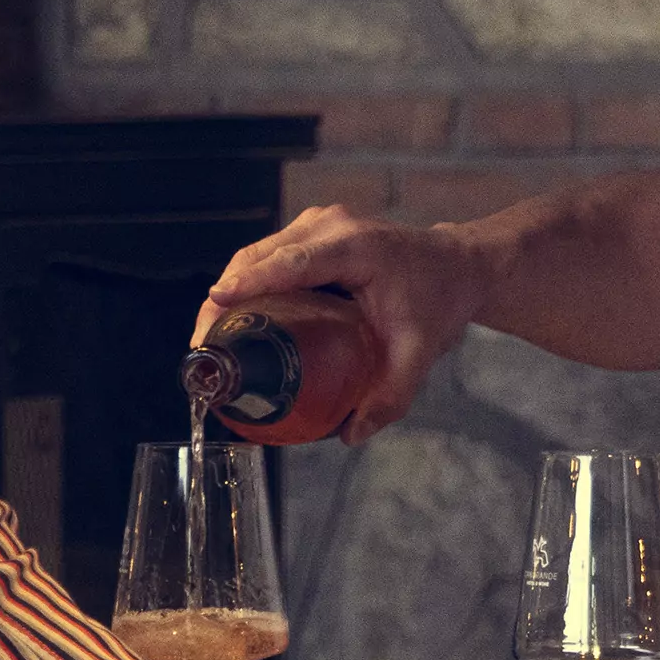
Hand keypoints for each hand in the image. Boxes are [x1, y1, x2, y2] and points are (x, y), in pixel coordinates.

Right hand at [199, 205, 493, 440]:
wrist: (455, 265)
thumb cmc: (438, 299)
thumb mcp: (419, 352)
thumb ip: (391, 395)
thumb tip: (351, 434)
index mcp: (355, 247)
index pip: (292, 261)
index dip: (252, 281)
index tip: (216, 302)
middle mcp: (329, 226)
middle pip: (258, 256)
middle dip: (224, 298)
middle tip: (205, 348)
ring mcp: (316, 224)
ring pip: (254, 254)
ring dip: (229, 291)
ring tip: (212, 339)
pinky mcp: (309, 233)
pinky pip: (266, 257)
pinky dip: (246, 285)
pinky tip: (234, 321)